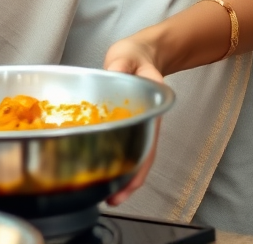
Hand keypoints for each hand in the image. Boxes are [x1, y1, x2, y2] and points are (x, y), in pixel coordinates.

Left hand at [104, 33, 165, 205]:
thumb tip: (116, 71)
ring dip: (122, 175)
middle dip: (129, 181)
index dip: (140, 167)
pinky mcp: (123, 121)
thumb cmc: (135, 55)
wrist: (141, 53)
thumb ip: (123, 64)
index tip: (130, 184)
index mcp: (150, 108)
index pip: (148, 144)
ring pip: (132, 155)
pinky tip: (102, 168)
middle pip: (141, 157)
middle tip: (113, 199)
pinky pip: (121, 144)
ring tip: (107, 193)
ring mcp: (135, 123)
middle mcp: (145, 121)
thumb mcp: (128, 56)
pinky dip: (114, 158)